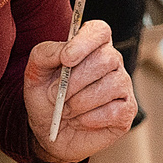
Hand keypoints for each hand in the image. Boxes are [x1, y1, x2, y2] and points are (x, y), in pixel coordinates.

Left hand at [24, 18, 134, 162]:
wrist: (49, 132)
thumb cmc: (45, 98)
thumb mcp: (35, 73)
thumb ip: (45, 54)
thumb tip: (64, 52)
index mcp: (90, 46)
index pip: (99, 30)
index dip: (85, 42)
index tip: (66, 59)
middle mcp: (112, 61)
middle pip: (106, 59)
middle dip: (75, 81)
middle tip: (54, 95)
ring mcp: (123, 85)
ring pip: (111, 85)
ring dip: (80, 102)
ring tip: (65, 110)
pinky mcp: (127, 110)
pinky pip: (114, 110)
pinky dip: (90, 118)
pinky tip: (80, 121)